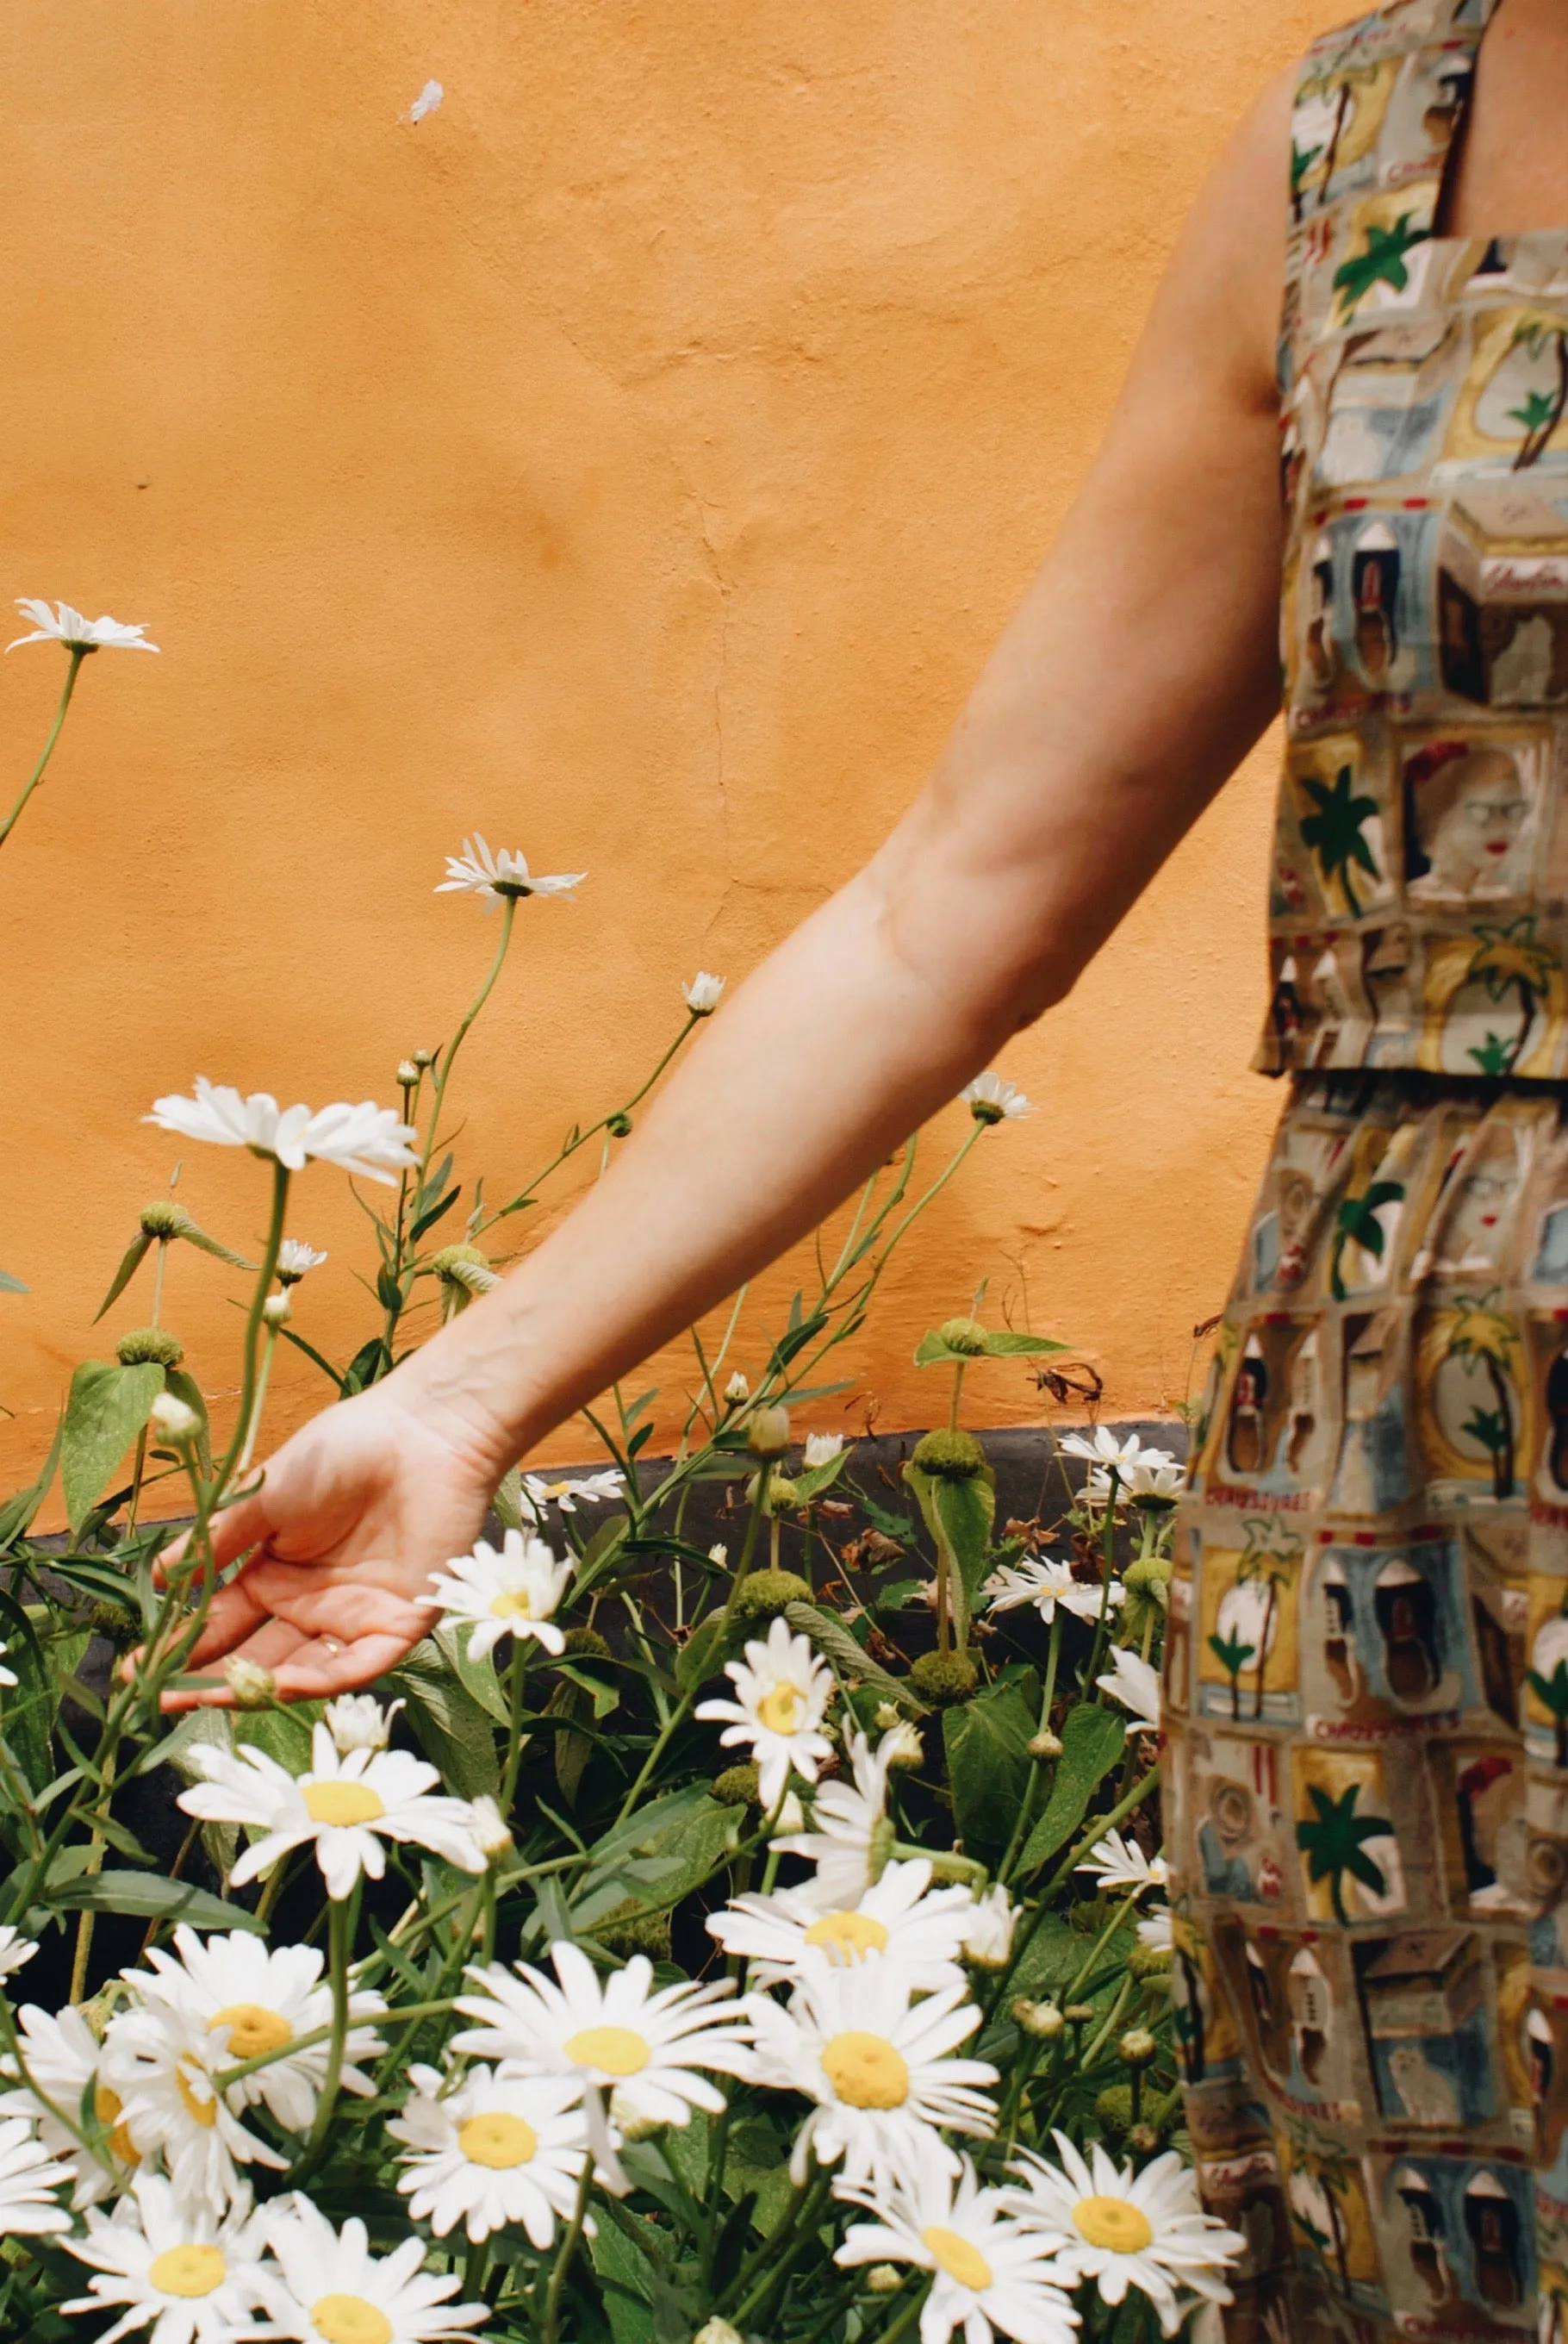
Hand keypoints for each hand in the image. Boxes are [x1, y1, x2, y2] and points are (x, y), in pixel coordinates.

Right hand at [138, 1380, 501, 1708]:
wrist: (422, 1432)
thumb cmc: (343, 1450)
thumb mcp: (265, 1495)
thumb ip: (217, 1541)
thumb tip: (161, 1578)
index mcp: (275, 1573)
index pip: (222, 1623)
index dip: (183, 1648)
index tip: (136, 1673)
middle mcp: (310, 1604)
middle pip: (257, 1657)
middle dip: (212, 1681)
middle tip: (162, 1700)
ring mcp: (354, 1617)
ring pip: (304, 1671)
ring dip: (261, 1688)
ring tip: (212, 1697)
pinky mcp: (401, 1623)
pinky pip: (359, 1664)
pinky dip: (325, 1679)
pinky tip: (286, 1685)